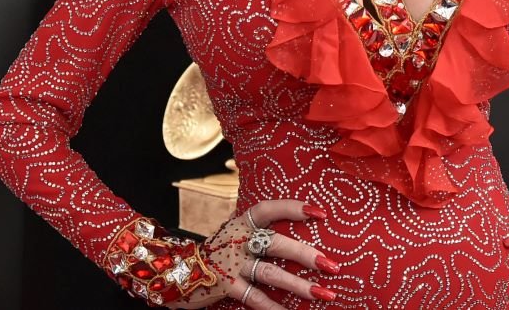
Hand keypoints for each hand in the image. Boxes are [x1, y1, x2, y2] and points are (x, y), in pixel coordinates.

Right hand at [171, 199, 338, 308]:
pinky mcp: (225, 286)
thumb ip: (259, 233)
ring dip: (299, 285)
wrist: (176, 270)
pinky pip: (255, 299)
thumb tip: (300, 241)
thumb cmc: (218, 252)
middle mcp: (237, 239)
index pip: (269, 209)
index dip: (293, 208)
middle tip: (332, 265)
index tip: (320, 213)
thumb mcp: (235, 234)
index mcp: (242, 223)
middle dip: (306, 255)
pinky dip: (274, 308)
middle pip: (277, 244)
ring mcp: (231, 263)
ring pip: (271, 274)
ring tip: (324, 294)